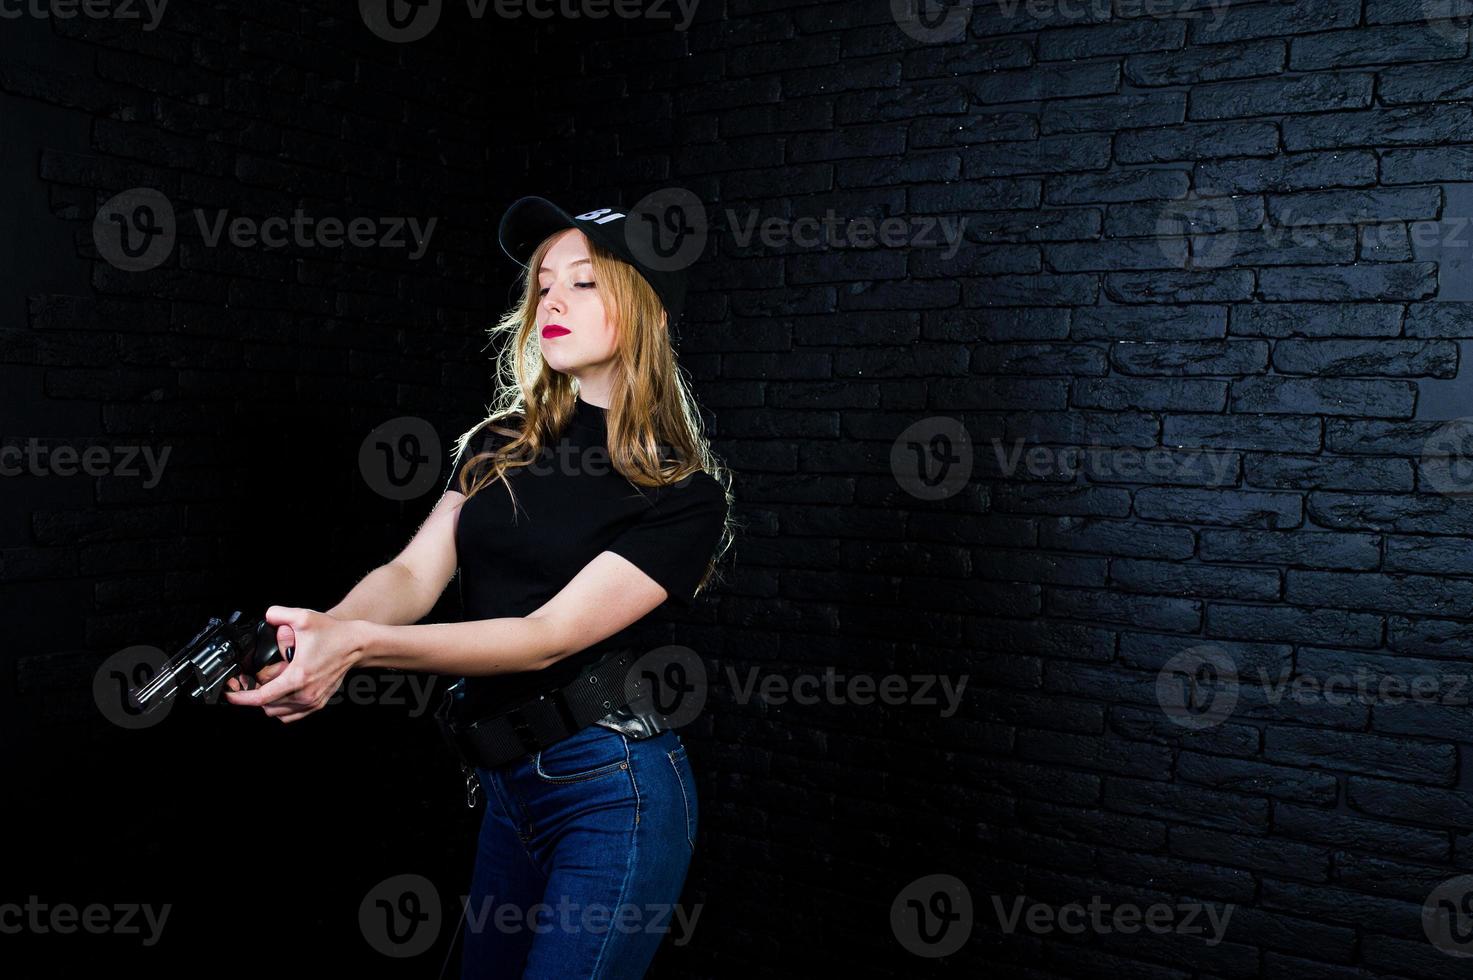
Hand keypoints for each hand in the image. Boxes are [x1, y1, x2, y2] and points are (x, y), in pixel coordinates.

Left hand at [224, 606, 363, 723]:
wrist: (357, 644)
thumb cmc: (335, 634)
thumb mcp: (303, 617)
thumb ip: (278, 614)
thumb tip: (266, 617)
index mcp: (298, 677)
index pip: (261, 697)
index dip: (241, 697)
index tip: (230, 694)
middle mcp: (305, 693)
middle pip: (266, 707)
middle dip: (252, 696)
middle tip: (246, 682)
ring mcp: (313, 701)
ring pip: (278, 713)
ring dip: (267, 703)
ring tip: (263, 688)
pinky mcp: (318, 702)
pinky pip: (291, 715)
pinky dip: (281, 709)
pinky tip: (279, 694)